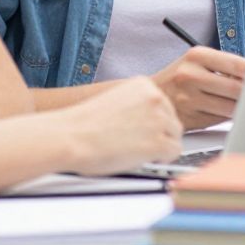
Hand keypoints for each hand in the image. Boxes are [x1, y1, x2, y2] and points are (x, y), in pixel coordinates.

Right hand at [63, 75, 182, 172]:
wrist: (69, 137)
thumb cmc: (83, 125)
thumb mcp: (116, 101)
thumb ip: (137, 107)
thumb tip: (151, 121)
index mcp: (144, 85)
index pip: (164, 105)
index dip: (153, 122)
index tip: (141, 130)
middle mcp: (155, 97)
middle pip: (172, 120)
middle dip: (159, 134)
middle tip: (139, 145)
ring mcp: (159, 119)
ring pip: (175, 136)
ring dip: (161, 146)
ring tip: (136, 151)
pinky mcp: (158, 141)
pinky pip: (174, 152)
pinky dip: (162, 159)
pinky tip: (144, 159)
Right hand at [151, 46, 244, 128]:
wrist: (150, 95)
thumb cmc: (180, 77)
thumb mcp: (196, 62)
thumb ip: (224, 67)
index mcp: (196, 55)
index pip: (237, 64)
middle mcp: (190, 75)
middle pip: (236, 88)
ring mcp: (188, 98)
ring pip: (229, 107)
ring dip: (243, 107)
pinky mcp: (188, 118)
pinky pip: (218, 119)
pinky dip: (228, 117)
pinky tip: (229, 112)